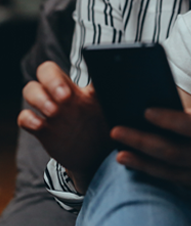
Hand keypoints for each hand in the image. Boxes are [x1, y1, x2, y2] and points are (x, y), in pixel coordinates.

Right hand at [17, 61, 113, 191]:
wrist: (99, 158)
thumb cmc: (109, 130)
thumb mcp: (115, 113)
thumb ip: (118, 98)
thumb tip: (130, 85)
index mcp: (83, 89)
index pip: (76, 66)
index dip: (66, 71)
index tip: (81, 84)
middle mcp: (64, 96)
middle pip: (46, 72)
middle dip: (51, 80)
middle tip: (64, 95)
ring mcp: (51, 111)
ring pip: (31, 90)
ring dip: (39, 97)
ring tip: (53, 110)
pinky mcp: (42, 129)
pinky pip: (25, 118)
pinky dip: (29, 119)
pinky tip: (41, 125)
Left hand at [110, 99, 190, 196]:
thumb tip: (167, 115)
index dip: (169, 120)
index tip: (144, 112)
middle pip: (178, 155)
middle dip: (144, 144)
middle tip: (118, 133)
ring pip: (175, 175)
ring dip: (145, 164)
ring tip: (121, 154)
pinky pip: (181, 182)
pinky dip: (159, 173)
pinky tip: (141, 163)